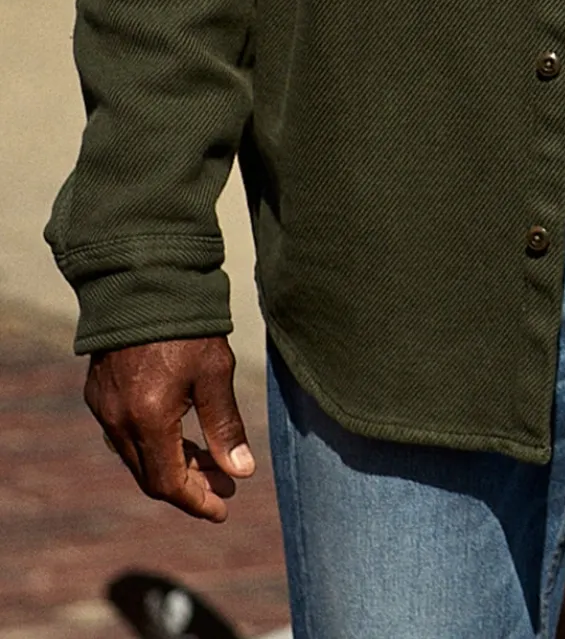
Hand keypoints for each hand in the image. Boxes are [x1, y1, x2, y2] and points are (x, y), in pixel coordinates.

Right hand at [85, 335, 254, 521]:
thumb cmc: (187, 324)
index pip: (169, 483)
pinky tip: (180, 436)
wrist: (143, 280)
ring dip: (171, 465)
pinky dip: (153, 444)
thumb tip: (242, 471)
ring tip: (210, 461)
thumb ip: (225, 426)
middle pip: (151, 475)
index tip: (224, 508)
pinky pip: (124, 435)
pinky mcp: (99, 392)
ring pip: (137, 457)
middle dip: (190, 485)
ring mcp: (104, 408)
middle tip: (225, 484)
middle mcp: (118, 421)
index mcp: (148, 419)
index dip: (197, 501)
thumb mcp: (215, 373)